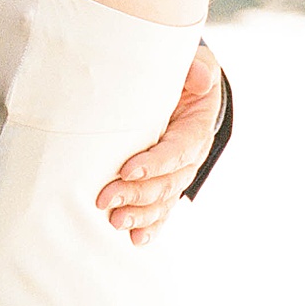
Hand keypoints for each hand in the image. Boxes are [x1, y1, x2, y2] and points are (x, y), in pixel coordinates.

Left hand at [96, 40, 222, 244]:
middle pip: (166, 183)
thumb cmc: (184, 76)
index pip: (177, 151)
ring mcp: (178, 174)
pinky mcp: (166, 183)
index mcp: (195, 129)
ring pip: (162, 201)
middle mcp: (189, 157)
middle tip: (106, 200)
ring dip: (140, 214)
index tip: (127, 169)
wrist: (187, 90)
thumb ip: (198, 68)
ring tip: (115, 221)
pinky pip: (162, 210)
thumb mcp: (196, 65)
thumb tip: (198, 77)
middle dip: (137, 194)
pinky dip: (150, 226)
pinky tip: (135, 239)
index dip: (155, 163)